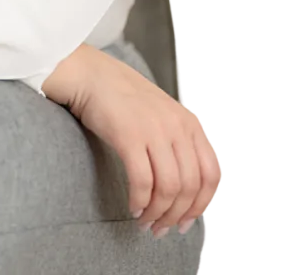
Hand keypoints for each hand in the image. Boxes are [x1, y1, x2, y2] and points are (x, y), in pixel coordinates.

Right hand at [44, 44, 221, 238]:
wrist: (91, 75)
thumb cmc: (123, 98)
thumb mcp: (162, 114)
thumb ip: (178, 142)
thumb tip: (184, 191)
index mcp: (190, 123)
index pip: (212, 175)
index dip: (201, 205)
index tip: (185, 222)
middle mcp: (177, 126)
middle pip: (191, 186)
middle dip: (176, 215)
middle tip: (161, 229)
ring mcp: (154, 130)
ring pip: (169, 188)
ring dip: (158, 213)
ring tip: (145, 222)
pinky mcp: (129, 136)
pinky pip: (142, 181)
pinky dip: (140, 202)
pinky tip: (133, 208)